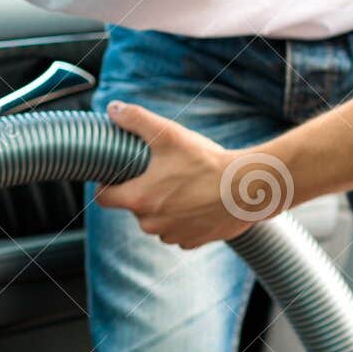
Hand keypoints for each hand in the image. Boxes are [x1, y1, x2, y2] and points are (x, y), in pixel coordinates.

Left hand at [93, 101, 292, 248]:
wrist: (248, 188)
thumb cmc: (206, 161)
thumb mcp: (168, 133)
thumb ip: (135, 119)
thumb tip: (113, 109)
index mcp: (140, 199)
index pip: (104, 199)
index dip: (106, 185)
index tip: (114, 176)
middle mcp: (152, 224)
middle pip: (134, 207)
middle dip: (143, 192)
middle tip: (162, 173)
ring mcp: (174, 235)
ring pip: (158, 221)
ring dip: (165, 208)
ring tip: (184, 186)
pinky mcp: (195, 242)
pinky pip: (180, 232)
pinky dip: (185, 219)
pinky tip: (199, 201)